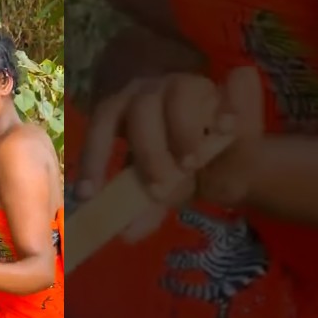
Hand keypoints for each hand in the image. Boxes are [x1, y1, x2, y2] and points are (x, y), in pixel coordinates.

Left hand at [76, 67, 264, 209]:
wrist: (224, 157)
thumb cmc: (176, 167)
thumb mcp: (158, 190)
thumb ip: (142, 209)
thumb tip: (126, 233)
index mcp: (122, 113)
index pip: (100, 127)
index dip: (93, 158)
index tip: (89, 193)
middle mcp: (150, 92)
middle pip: (141, 110)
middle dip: (148, 150)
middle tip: (159, 186)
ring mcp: (187, 84)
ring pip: (180, 94)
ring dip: (183, 131)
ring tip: (191, 163)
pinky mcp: (225, 86)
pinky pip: (228, 88)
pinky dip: (226, 109)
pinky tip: (226, 129)